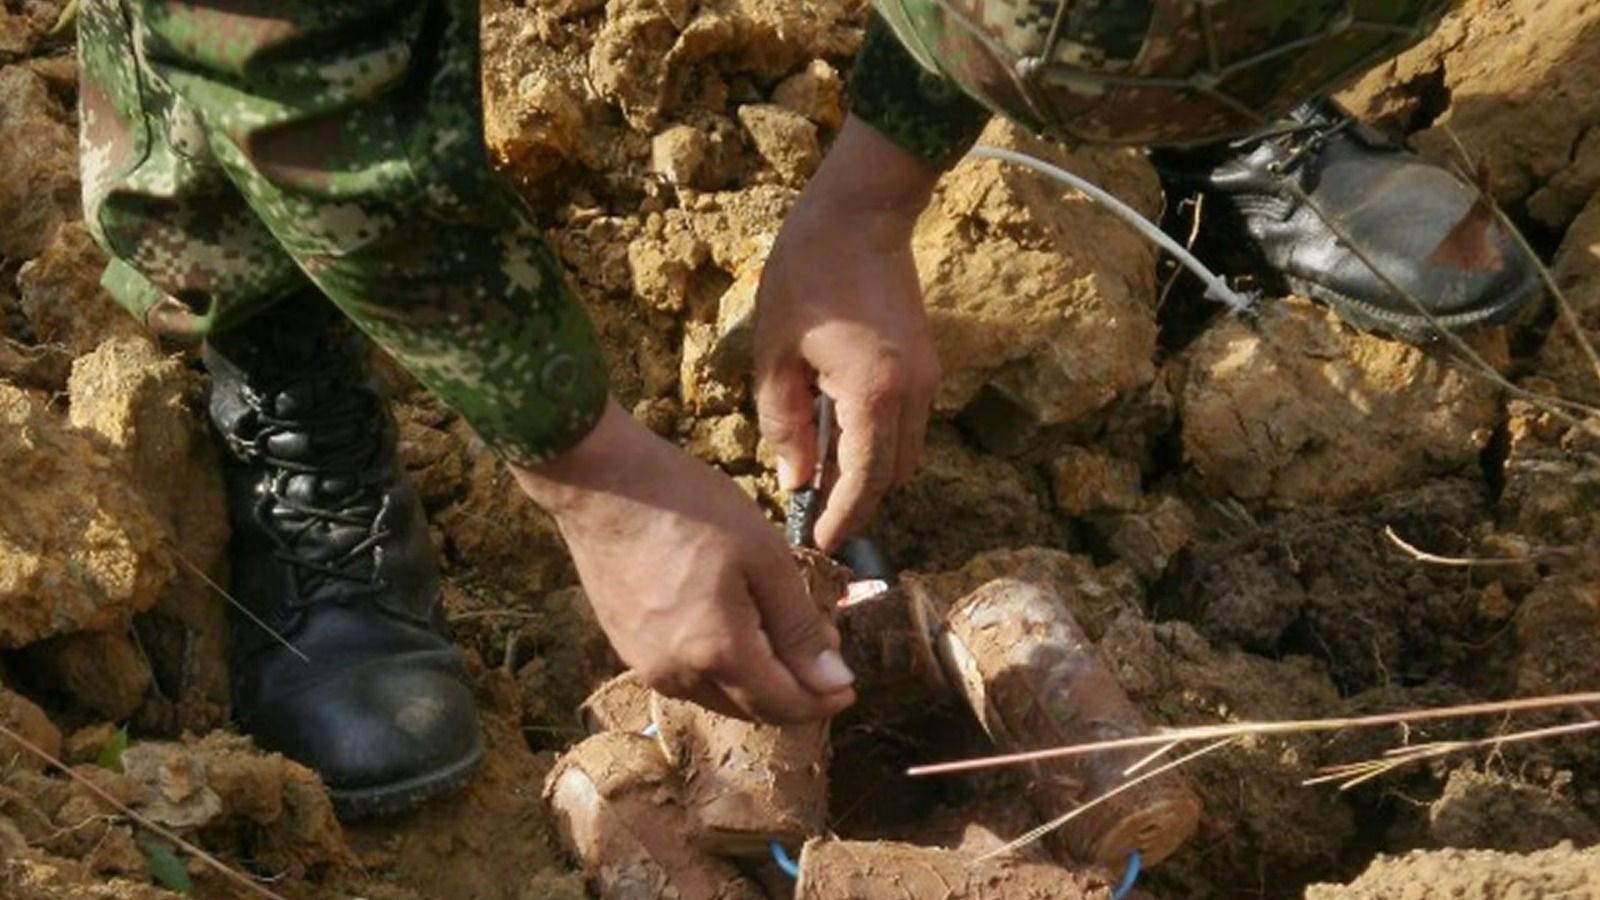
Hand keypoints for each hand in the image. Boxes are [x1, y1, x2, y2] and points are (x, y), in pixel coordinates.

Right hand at [510, 400, 855, 723]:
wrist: (599, 483)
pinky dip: (719, 665)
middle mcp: (678, 674)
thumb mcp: (763, 556)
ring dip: (754, 679)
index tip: (848, 686)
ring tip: (779, 633)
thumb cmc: (690, 507)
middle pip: (750, 709)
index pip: (783, 705)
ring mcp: (644, 662)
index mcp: (718, 653)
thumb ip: (799, 625)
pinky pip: (684, 674)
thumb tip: (833, 682)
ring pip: (716, 694)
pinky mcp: (625, 645)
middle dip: (792, 691)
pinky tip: (732, 626)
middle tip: (820, 652)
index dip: (821, 701)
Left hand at [755, 115, 943, 551]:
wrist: (860, 215)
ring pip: (904, 455)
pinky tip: (837, 437)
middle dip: (856, 504)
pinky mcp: (927, 365)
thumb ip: (785, 424)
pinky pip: (907, 426)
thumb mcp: (775, 353)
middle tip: (811, 515)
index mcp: (874, 394)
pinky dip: (877, 444)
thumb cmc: (807, 275)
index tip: (817, 544)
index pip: (864, 483)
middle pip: (892, 478)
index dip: (842, 521)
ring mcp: (927, 380)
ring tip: (820, 479)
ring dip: (868, 474)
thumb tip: (795, 479)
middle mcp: (913, 395)